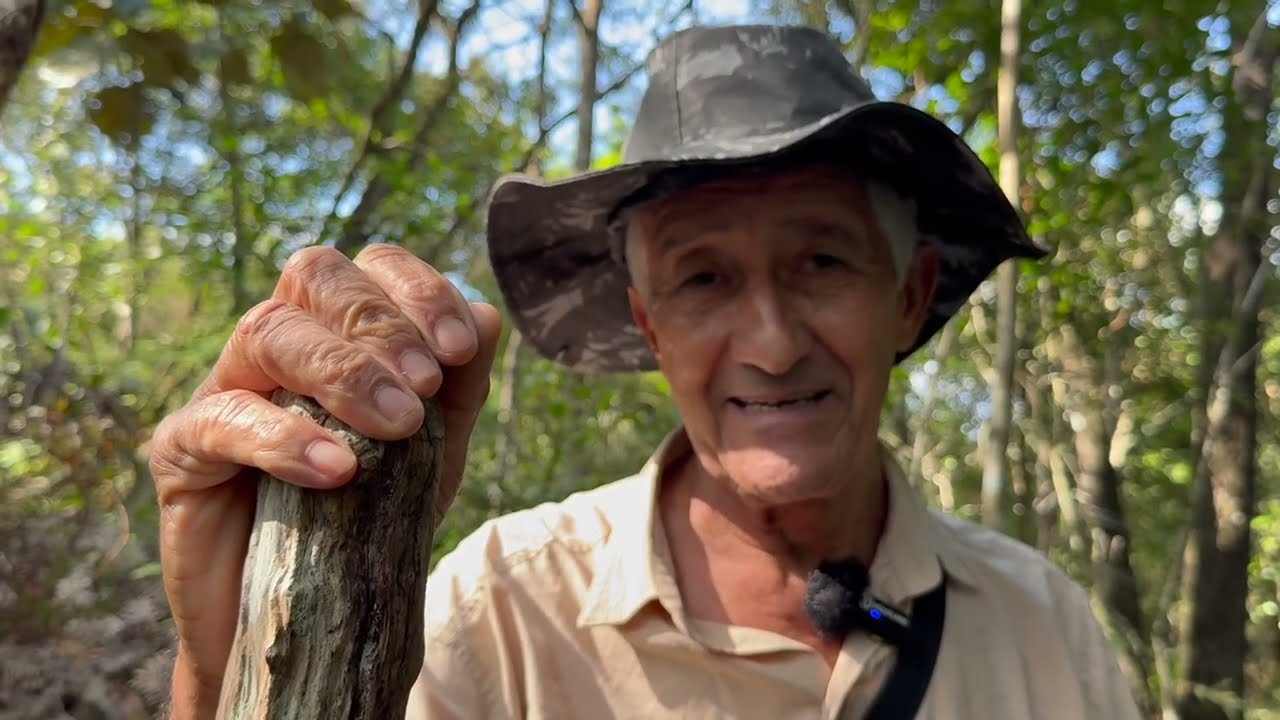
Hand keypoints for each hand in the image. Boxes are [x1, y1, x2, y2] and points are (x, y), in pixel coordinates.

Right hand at [148, 244, 501, 716]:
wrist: (311, 620)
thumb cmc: (370, 523)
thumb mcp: (434, 456)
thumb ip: (461, 391)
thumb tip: (488, 316)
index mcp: (340, 332)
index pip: (372, 267)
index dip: (419, 290)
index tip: (459, 349)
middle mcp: (280, 345)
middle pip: (315, 276)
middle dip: (381, 324)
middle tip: (424, 389)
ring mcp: (225, 389)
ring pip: (267, 330)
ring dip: (342, 371)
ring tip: (398, 427)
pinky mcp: (181, 451)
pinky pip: (220, 419)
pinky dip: (284, 438)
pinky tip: (336, 471)